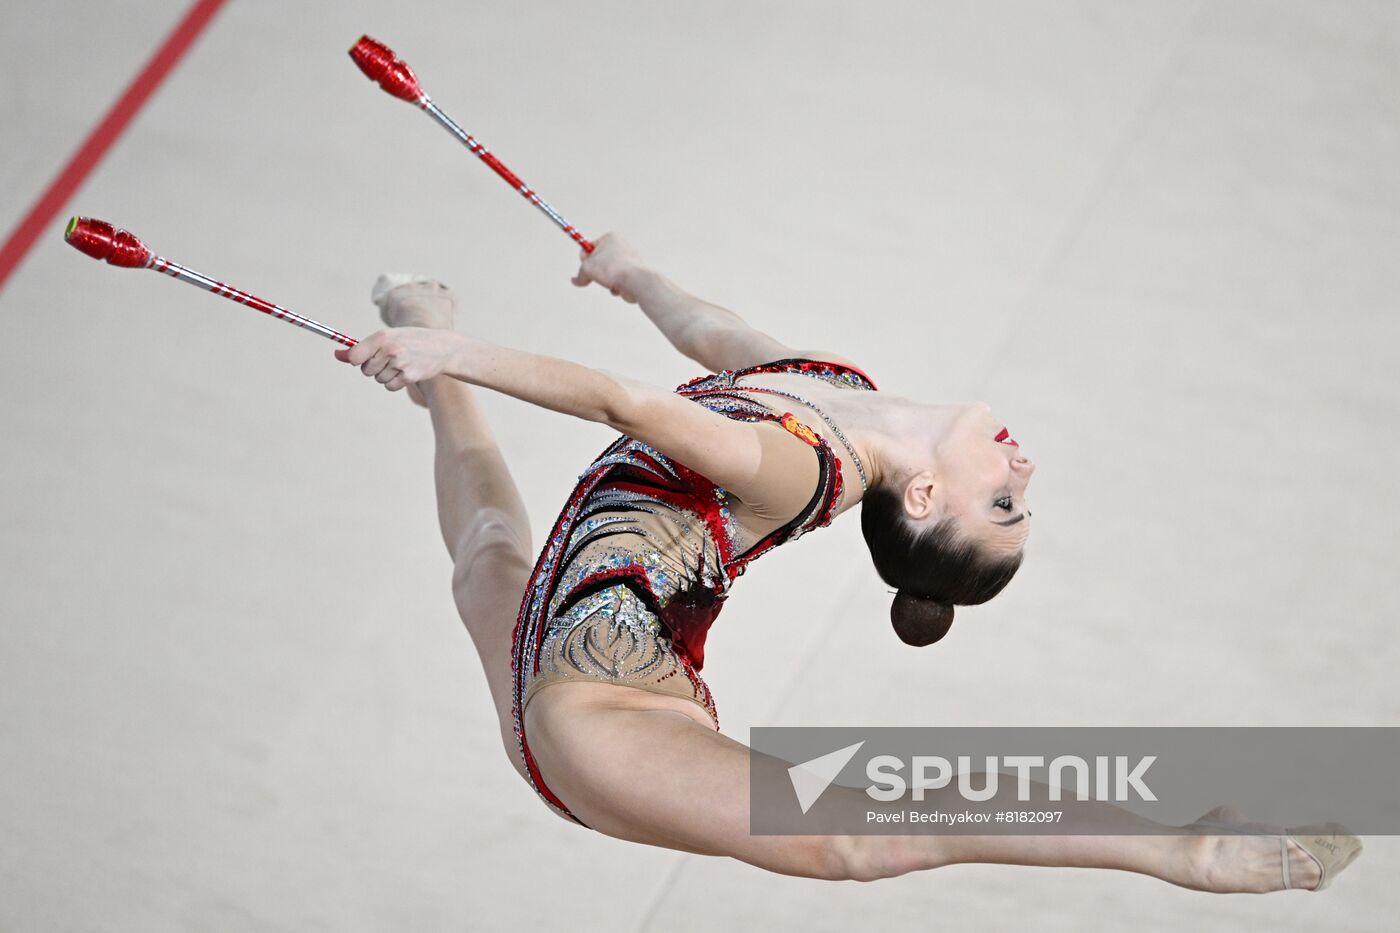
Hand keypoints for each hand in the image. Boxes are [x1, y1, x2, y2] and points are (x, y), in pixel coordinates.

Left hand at [334, 327, 460, 391]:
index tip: (363, 358)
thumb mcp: (388, 338)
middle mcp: (390, 349)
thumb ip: (362, 348)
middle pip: (366, 370)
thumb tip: (337, 355)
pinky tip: (406, 371)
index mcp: (382, 336)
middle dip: (374, 367)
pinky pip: (390, 386)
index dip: (357, 360)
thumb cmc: (410, 340)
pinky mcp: (409, 376)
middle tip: (389, 358)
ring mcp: (400, 364)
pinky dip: (395, 382)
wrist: (443, 347)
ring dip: (385, 374)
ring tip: (400, 363)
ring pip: (378, 379)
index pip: (355, 356)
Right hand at [571, 232, 646, 301]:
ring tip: (609, 282)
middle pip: (599, 261)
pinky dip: (615, 286)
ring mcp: (630, 259)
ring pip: (608, 272)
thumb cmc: (612, 269)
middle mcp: (622, 245)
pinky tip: (619, 287)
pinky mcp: (634, 272)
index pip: (590, 246)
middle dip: (596, 271)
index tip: (583, 265)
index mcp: (611, 238)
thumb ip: (580, 274)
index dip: (584, 258)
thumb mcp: (587, 269)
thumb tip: (576, 281)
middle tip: (595, 276)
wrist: (635, 281)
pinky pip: (618, 280)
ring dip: (605, 280)